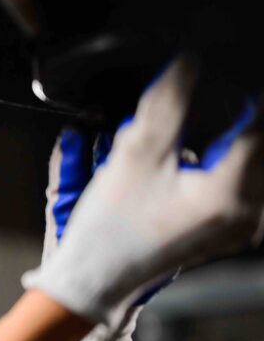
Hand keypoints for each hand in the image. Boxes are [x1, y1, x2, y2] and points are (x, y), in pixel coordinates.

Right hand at [23, 56, 263, 332]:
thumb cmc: (108, 231)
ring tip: (178, 137)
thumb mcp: (134, 155)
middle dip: (227, 112)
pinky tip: (182, 158)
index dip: (238, 88)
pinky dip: (217, 159)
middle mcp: (250, 212)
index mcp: (232, 194)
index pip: (257, 119)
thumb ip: (168, 101)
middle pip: (255, 139)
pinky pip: (238, 179)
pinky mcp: (230, 227)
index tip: (217, 69)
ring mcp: (243, 224)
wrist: (94, 281)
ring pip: (247, 158)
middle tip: (193, 101)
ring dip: (221, 135)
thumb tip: (189, 59)